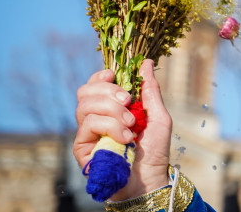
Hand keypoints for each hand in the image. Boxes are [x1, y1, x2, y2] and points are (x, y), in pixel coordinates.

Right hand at [73, 59, 171, 199]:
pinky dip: (110, 126)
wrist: (150, 178)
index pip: (94, 84)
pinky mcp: (82, 147)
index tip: (116, 75)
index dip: (101, 76)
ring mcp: (87, 132)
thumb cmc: (155, 150)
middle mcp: (96, 117)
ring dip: (112, 110)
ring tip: (131, 124)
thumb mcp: (158, 115)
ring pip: (86, 105)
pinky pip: (88, 124)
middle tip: (128, 101)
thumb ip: (150, 89)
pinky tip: (126, 137)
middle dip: (108, 90)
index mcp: (111, 107)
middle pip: (85, 90)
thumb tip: (146, 62)